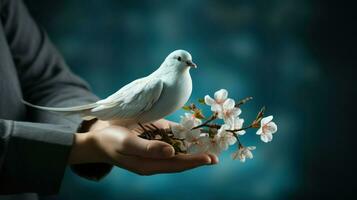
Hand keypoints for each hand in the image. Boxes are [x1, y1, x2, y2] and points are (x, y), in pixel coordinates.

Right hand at [69, 119, 218, 174]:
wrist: (99, 135)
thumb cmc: (110, 140)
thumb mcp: (126, 144)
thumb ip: (148, 148)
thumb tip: (172, 152)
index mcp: (149, 164)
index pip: (176, 165)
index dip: (193, 161)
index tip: (210, 159)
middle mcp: (156, 158)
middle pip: (182, 158)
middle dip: (199, 156)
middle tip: (218, 154)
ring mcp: (156, 147)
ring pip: (180, 148)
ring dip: (195, 145)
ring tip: (213, 143)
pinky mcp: (154, 136)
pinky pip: (172, 136)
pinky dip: (185, 134)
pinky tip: (196, 131)